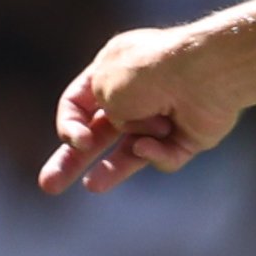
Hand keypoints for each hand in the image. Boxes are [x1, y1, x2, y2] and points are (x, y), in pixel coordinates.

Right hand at [43, 26, 241, 193]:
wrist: (207, 74)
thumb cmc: (151, 73)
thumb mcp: (104, 85)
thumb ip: (97, 112)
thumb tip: (118, 129)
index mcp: (113, 68)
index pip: (78, 102)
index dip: (69, 125)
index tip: (74, 140)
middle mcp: (137, 92)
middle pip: (97, 134)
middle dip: (72, 159)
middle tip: (48, 186)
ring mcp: (162, 116)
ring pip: (130, 152)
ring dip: (111, 169)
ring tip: (92, 187)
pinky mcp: (187, 138)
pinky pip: (162, 156)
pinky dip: (158, 151)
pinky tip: (165, 135)